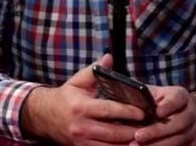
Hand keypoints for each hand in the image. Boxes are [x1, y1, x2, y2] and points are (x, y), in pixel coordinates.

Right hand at [21, 54, 146, 144]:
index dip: (128, 112)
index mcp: (81, 107)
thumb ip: (94, 70)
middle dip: (135, 131)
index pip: (109, 110)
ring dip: (129, 143)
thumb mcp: (77, 81)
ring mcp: (82, 141)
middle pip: (114, 132)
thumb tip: (109, 57)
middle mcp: (81, 126)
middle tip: (151, 127)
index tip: (143, 112)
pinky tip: (130, 144)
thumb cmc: (65, 97)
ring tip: (145, 138)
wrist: (44, 116)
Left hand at [134, 90, 195, 145]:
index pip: (177, 99)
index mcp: (181, 96)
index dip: (169, 106)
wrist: (186, 112)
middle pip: (178, 124)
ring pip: (178, 140)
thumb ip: (145, 94)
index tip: (157, 112)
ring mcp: (194, 130)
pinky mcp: (193, 143)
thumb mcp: (156, 92)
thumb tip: (128, 96)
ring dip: (158, 144)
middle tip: (138, 136)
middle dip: (157, 131)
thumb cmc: (162, 100)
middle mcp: (191, 113)